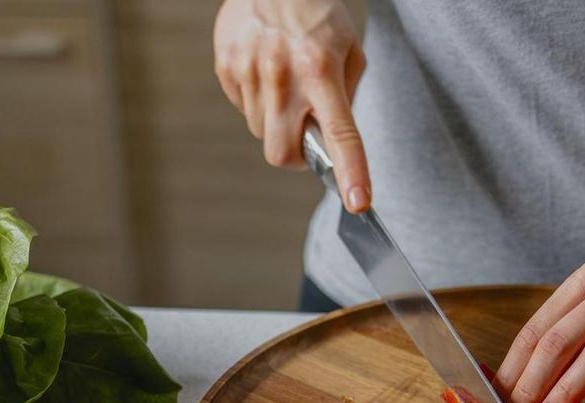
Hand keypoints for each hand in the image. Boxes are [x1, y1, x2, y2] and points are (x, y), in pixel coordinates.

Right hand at [213, 0, 371, 211]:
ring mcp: (249, 71)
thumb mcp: (349, 49)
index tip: (357, 202)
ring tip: (285, 83)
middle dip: (294, 156)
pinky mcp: (226, 66)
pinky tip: (265, 70)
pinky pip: (241, 107)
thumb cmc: (316, 11)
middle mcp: (282, 74)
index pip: (339, 133)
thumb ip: (345, 96)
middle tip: (305, 135)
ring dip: (274, 122)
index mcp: (321, 69)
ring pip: (259, 132)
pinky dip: (255, 100)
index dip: (350, 171)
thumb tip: (331, 139)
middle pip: (281, 152)